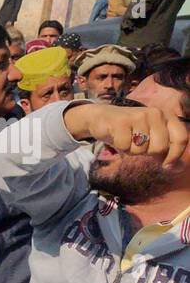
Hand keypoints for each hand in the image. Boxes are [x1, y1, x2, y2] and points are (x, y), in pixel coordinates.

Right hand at [63, 101, 189, 170]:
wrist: (102, 117)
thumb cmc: (130, 130)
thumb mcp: (151, 138)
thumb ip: (166, 151)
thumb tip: (178, 169)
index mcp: (168, 116)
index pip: (181, 138)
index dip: (175, 155)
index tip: (166, 165)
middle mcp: (156, 113)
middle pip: (160, 147)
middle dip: (147, 153)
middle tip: (138, 145)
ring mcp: (139, 115)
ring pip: (141, 149)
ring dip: (131, 150)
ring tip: (127, 139)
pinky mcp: (122, 121)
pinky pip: (125, 146)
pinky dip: (120, 147)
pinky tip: (117, 137)